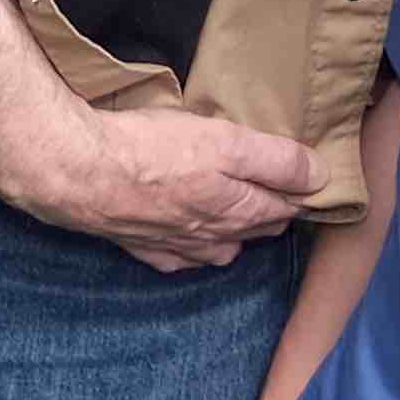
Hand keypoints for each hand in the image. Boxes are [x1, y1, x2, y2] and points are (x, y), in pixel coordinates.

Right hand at [0, 98, 314, 271]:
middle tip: (277, 188)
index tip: (309, 178)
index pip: (285, 206)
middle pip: (254, 229)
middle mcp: (211, 237)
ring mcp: (173, 244)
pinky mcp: (136, 242)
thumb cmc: (152, 151)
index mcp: (238, 211)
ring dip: (231, 234)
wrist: (77, 174)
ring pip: (217, 248)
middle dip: (270, 212)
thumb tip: (321, 178)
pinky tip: (182, 237)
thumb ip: (276, 161)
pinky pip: (173, 255)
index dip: (300, 191)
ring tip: (235, 213)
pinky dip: (185, 249)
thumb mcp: (227, 143)